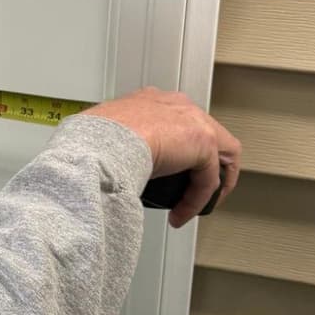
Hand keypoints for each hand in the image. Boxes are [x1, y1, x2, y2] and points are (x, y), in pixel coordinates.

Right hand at [85, 87, 241, 227]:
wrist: (102, 142)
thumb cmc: (94, 140)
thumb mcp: (108, 138)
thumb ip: (122, 146)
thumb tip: (118, 168)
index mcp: (151, 100)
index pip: (179, 121)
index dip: (181, 149)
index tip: (173, 170)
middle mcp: (176, 105)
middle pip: (208, 135)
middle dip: (205, 165)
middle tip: (194, 190)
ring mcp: (193, 120)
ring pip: (221, 155)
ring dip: (210, 184)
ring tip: (196, 204)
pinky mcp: (204, 142)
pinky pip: (208, 180)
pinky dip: (196, 201)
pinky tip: (180, 213)